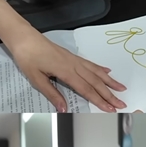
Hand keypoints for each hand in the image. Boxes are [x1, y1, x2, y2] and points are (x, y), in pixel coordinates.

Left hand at [10, 26, 126, 112]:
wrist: (24, 38)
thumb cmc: (27, 57)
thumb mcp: (36, 78)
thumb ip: (52, 93)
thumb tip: (63, 108)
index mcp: (65, 71)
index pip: (86, 89)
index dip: (99, 100)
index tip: (110, 109)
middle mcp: (73, 64)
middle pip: (95, 81)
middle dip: (109, 93)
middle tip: (121, 103)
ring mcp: (73, 59)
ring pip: (95, 72)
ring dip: (109, 81)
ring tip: (121, 87)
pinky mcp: (71, 56)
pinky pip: (89, 63)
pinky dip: (100, 68)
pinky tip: (107, 71)